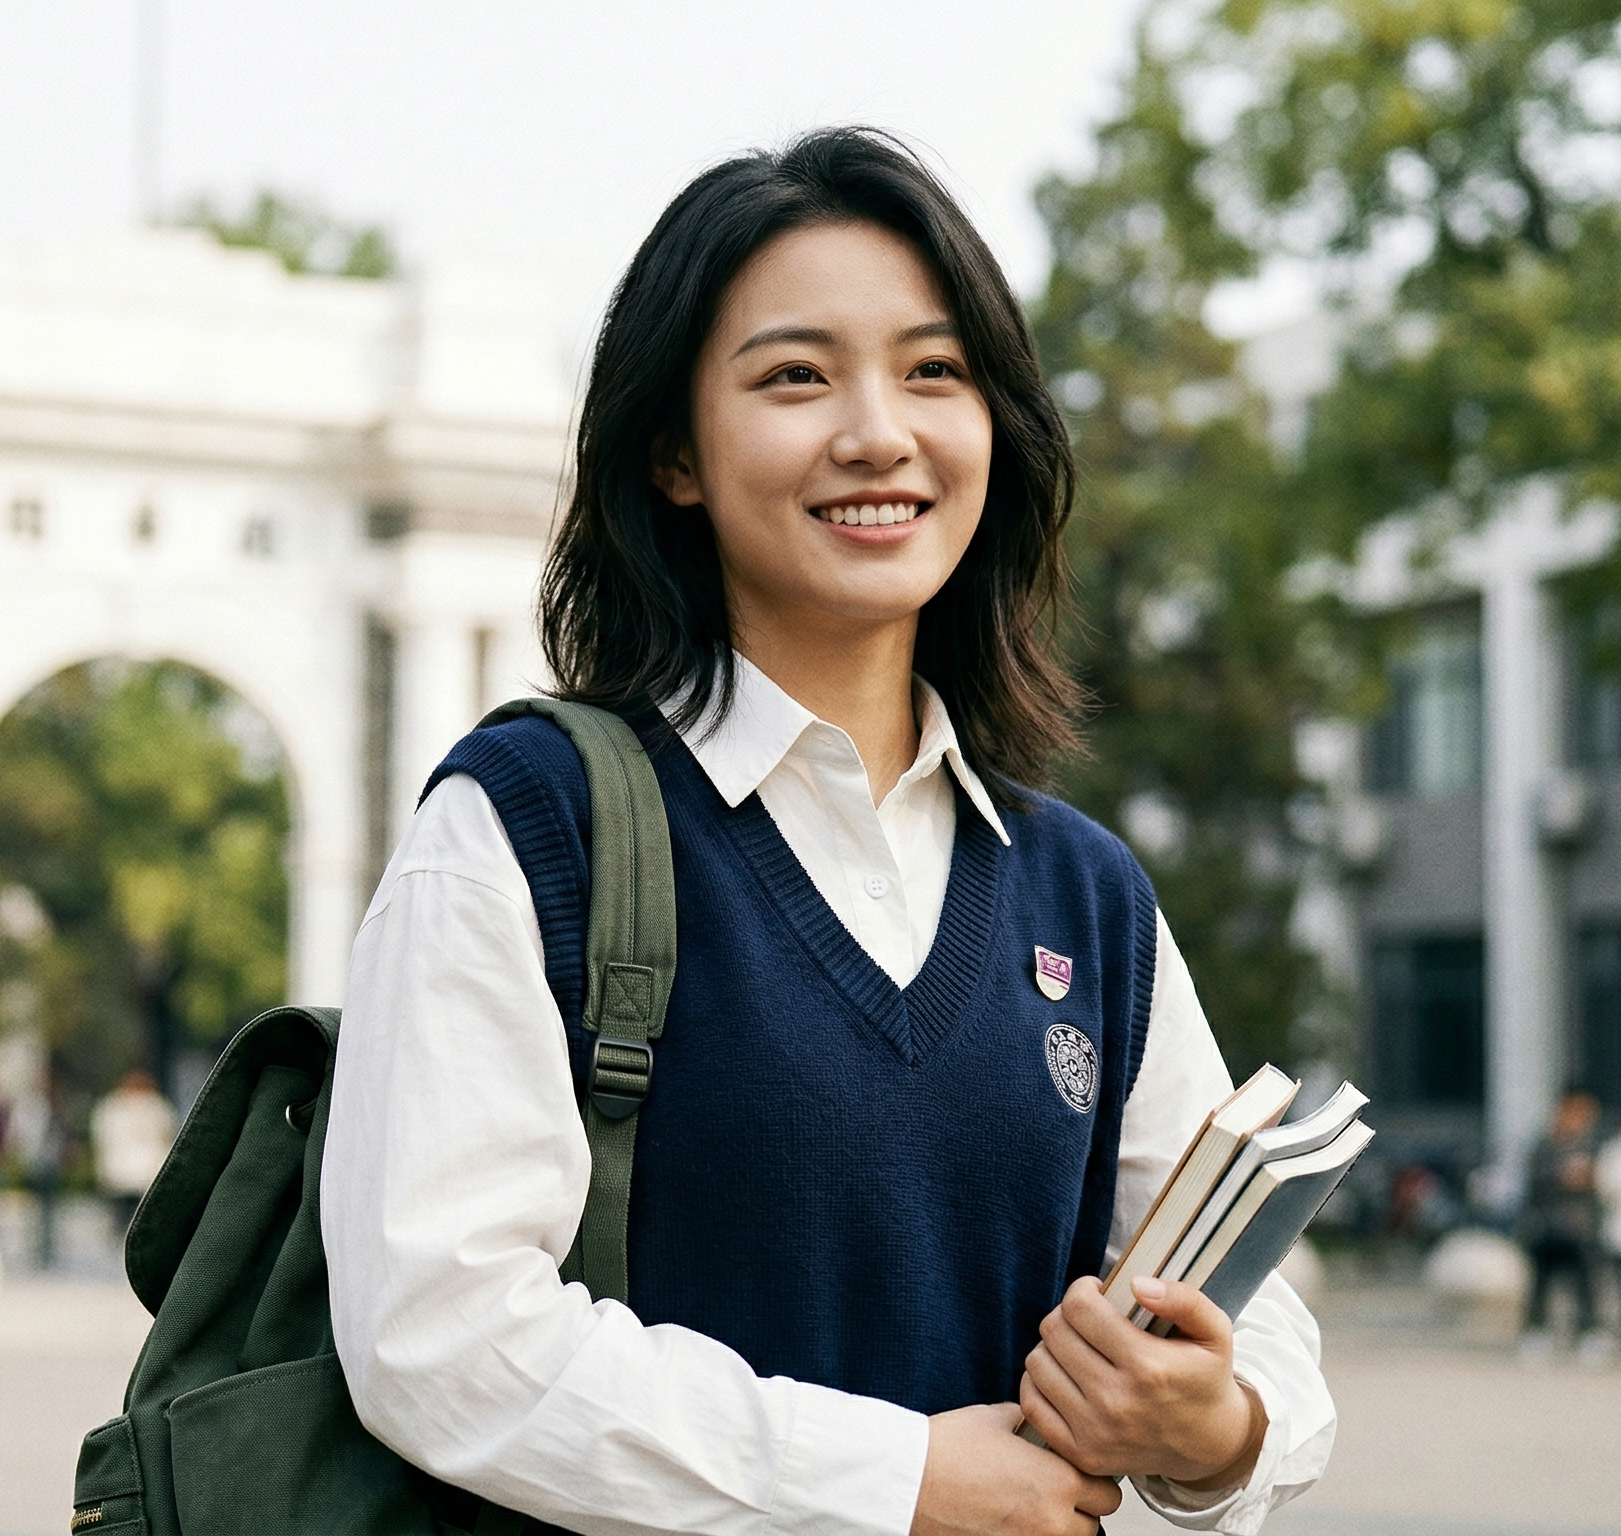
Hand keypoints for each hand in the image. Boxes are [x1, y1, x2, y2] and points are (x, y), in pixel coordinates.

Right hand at [910, 1403, 1121, 1535]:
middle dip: (1083, 1506)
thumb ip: (1028, 1421)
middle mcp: (1050, 1520)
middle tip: (1060, 1488)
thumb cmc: (945, 1451)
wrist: (908, 1482)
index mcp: (1056, 1480)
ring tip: (1035, 1505)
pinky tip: (1012, 1517)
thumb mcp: (995, 1419)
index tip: (1081, 1469)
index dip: (1096, 1477)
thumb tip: (1039, 1422)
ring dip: (1062, 1525)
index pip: (1109, 1492)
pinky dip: (1032, 1533)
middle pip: (1096, 1525)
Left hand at [1019, 1276, 1266, 1488]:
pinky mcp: (1081, 1453)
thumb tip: (1137, 1284)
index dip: (1083, 1290)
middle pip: (1054, 1331)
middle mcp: (1117, 1402)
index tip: (1097, 1294)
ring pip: (1038, 1362)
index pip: (1080, 1308)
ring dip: (1052, 1346)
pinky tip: (1064, 1374)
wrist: (1209, 1445)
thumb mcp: (1214, 1332)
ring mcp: (1096, 1432)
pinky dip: (1039, 1382)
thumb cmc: (1205, 1379)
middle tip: (1087, 1319)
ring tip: (1078, 1347)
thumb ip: (1184, 1299)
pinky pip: (1031, 1403)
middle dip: (1067, 1314)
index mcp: (1148, 1367)